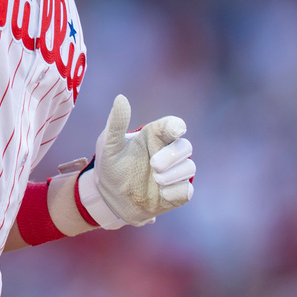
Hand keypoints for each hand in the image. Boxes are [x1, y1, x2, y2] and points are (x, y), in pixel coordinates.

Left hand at [78, 94, 194, 228]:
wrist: (108, 197)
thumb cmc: (110, 165)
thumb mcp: (108, 144)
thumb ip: (116, 122)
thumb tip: (121, 98)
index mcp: (153, 137)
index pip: (172, 126)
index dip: (176, 126)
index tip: (176, 130)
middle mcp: (167, 153)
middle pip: (185, 147)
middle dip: (173, 155)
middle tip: (154, 165)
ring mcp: (173, 173)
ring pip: (189, 168)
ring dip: (174, 174)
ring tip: (156, 179)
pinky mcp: (176, 193)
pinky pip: (186, 191)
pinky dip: (176, 192)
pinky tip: (162, 193)